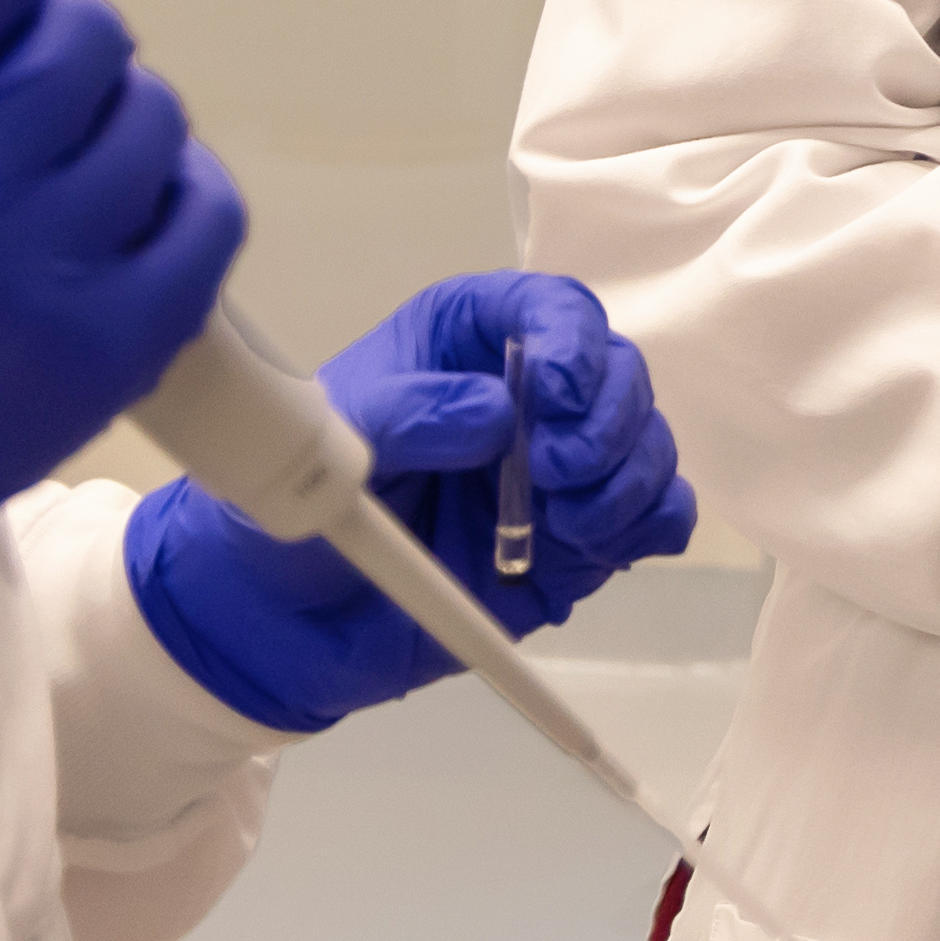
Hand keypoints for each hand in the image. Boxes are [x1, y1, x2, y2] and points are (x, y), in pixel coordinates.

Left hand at [126, 273, 694, 733]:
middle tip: (556, 472)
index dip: (572, 342)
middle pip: (618, 374)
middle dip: (606, 421)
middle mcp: (527, 397)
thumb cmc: (289, 512)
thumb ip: (405, 416)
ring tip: (565, 523)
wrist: (282, 631)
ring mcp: (561, 473)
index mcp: (465, 344)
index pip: (552, 309)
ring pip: (647, 444)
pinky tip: (597, 544)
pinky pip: (657, 515)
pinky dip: (649, 523)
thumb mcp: (324, 445)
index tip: (552, 394)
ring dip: (628, 479)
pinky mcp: (581, 541)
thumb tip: (496, 415)